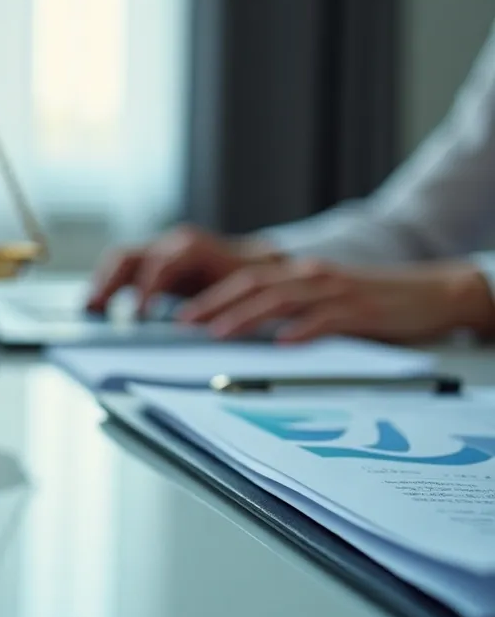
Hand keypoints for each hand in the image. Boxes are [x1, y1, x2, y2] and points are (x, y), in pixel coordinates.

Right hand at [86, 225, 280, 313]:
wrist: (257, 264)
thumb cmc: (247, 282)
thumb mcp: (237, 292)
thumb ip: (216, 308)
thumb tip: (190, 330)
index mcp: (191, 248)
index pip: (161, 265)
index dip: (148, 290)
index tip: (140, 317)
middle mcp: (170, 244)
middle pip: (128, 257)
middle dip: (109, 283)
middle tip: (96, 310)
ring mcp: (158, 250)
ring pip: (118, 261)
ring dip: (102, 285)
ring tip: (89, 310)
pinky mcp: (151, 262)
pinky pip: (121, 270)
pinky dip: (108, 286)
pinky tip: (99, 307)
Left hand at [176, 259, 494, 342]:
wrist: (434, 292)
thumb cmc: (376, 303)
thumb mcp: (328, 300)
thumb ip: (294, 310)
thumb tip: (256, 334)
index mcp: (302, 273)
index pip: (246, 279)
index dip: (212, 295)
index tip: (183, 313)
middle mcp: (314, 276)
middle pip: (254, 285)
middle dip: (214, 304)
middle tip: (184, 323)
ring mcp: (337, 291)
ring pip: (281, 299)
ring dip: (246, 316)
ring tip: (219, 333)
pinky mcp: (362, 310)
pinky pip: (327, 319)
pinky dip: (303, 330)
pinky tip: (284, 342)